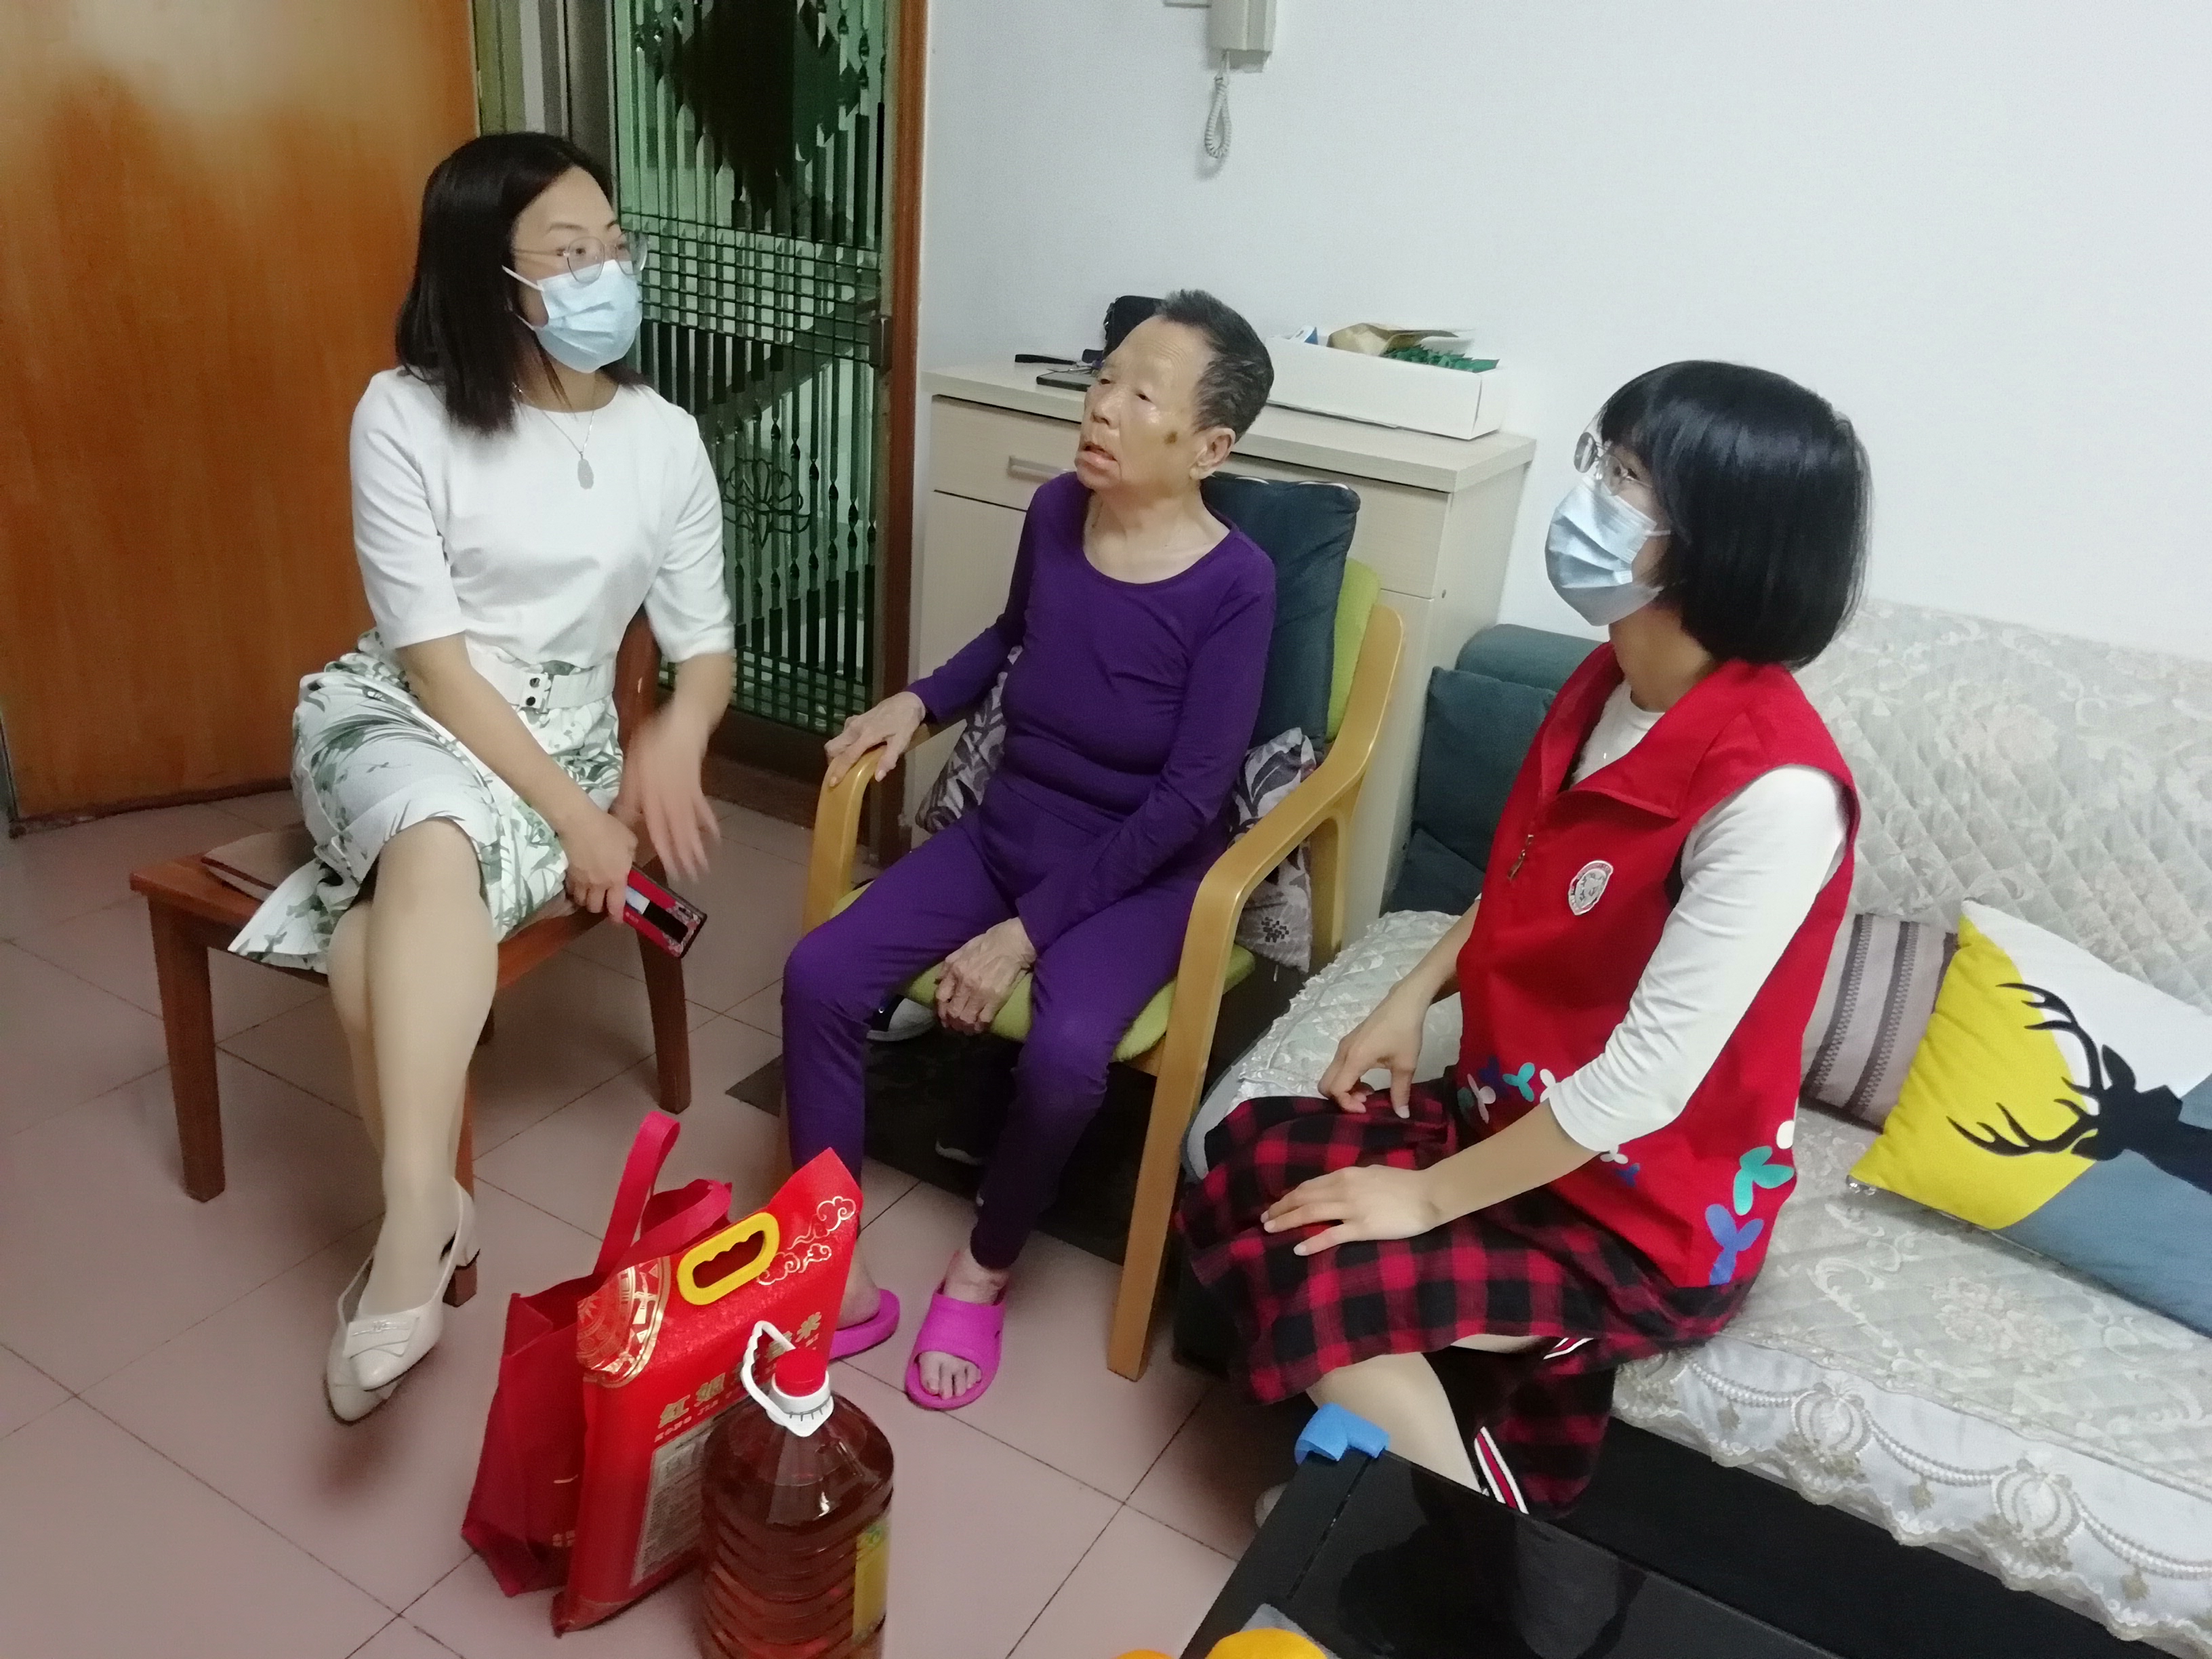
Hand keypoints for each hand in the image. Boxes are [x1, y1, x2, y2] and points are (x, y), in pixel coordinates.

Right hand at [556, 805, 637, 916]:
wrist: (578, 823)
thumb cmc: (608, 829)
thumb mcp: (629, 841)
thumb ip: (631, 856)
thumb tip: (628, 863)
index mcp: (617, 878)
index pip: (616, 906)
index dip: (617, 916)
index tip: (618, 919)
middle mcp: (598, 885)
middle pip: (595, 908)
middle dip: (599, 907)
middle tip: (602, 899)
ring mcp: (580, 881)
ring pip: (580, 901)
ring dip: (585, 899)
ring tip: (588, 891)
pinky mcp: (567, 874)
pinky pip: (570, 890)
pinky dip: (573, 890)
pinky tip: (576, 883)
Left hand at [612, 710, 720, 881]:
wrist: (683, 725)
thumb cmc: (653, 744)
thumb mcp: (633, 767)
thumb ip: (629, 795)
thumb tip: (621, 819)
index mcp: (654, 797)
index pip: (659, 830)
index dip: (665, 851)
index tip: (670, 870)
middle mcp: (672, 801)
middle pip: (678, 833)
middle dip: (684, 856)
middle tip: (690, 877)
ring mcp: (688, 796)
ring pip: (692, 826)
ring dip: (697, 846)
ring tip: (703, 865)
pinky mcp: (697, 788)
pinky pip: (703, 810)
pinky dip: (709, 824)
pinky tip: (715, 836)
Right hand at [824, 690, 926, 785]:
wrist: (907, 700)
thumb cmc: (905, 722)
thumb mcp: (901, 742)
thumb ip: (888, 759)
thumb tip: (878, 777)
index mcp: (866, 735)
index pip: (848, 756)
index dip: (839, 770)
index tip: (832, 783)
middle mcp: (855, 728)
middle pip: (833, 746)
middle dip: (833, 761)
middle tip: (840, 773)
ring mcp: (854, 722)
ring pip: (837, 740)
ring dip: (838, 753)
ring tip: (847, 764)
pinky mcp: (856, 719)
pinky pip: (843, 733)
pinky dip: (844, 744)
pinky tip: (856, 749)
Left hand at [936, 918, 1035, 1033]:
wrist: (1014, 943)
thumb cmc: (989, 942)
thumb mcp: (963, 948)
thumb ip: (949, 965)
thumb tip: (939, 980)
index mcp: (956, 970)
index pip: (941, 996)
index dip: (941, 1009)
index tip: (943, 1014)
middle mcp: (966, 984)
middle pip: (953, 1011)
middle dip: (951, 1022)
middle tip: (954, 1026)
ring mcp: (981, 993)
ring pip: (966, 1018)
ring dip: (964, 1027)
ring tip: (966, 1029)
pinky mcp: (997, 999)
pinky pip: (984, 1019)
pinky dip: (980, 1026)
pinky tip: (979, 1027)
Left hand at [1262, 1163, 1442, 1255]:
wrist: (1427, 1195)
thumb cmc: (1403, 1183)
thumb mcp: (1372, 1173)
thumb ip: (1352, 1179)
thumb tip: (1337, 1184)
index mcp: (1345, 1175)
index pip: (1309, 1186)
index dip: (1289, 1196)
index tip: (1275, 1205)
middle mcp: (1343, 1189)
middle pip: (1303, 1198)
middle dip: (1281, 1209)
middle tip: (1265, 1220)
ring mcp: (1352, 1209)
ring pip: (1311, 1214)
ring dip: (1288, 1222)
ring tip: (1271, 1231)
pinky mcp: (1362, 1227)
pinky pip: (1331, 1235)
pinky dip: (1312, 1242)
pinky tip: (1298, 1248)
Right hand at [1316, 988, 1428, 1116]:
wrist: (1405, 1003)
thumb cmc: (1405, 1032)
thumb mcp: (1406, 1065)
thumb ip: (1400, 1092)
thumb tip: (1402, 1116)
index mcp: (1354, 1058)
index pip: (1336, 1089)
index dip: (1347, 1104)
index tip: (1367, 1108)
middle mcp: (1343, 1053)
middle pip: (1326, 1084)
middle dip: (1341, 1098)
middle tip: (1365, 1102)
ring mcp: (1344, 1046)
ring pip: (1332, 1076)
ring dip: (1346, 1089)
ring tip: (1370, 1092)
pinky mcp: (1349, 1043)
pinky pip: (1339, 1067)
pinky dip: (1348, 1079)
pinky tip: (1369, 1080)